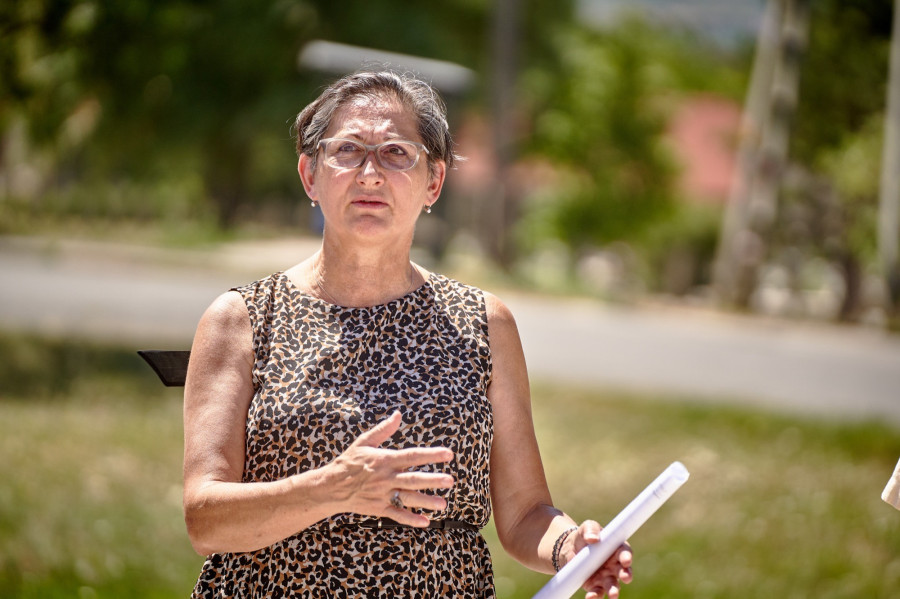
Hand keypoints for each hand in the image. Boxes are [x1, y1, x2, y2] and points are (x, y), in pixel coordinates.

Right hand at [324, 411, 454, 525]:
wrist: (330, 486)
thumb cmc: (349, 462)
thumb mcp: (364, 442)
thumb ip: (383, 429)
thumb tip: (398, 414)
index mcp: (385, 460)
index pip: (412, 456)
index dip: (431, 454)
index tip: (448, 454)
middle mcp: (386, 478)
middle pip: (413, 479)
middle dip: (433, 480)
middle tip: (450, 480)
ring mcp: (382, 494)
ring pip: (408, 498)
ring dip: (426, 501)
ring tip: (443, 504)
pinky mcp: (378, 508)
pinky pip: (397, 515)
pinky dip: (411, 519)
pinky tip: (426, 522)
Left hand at [567, 521, 632, 598]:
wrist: (570, 549)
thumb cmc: (584, 536)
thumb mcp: (587, 527)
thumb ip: (591, 529)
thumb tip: (593, 538)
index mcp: (616, 549)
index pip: (625, 552)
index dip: (627, 556)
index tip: (626, 560)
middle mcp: (615, 565)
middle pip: (623, 571)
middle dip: (626, 574)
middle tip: (626, 577)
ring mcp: (606, 577)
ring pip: (613, 585)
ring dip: (614, 590)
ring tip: (613, 594)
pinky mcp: (595, 585)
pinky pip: (597, 592)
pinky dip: (595, 596)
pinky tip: (591, 597)